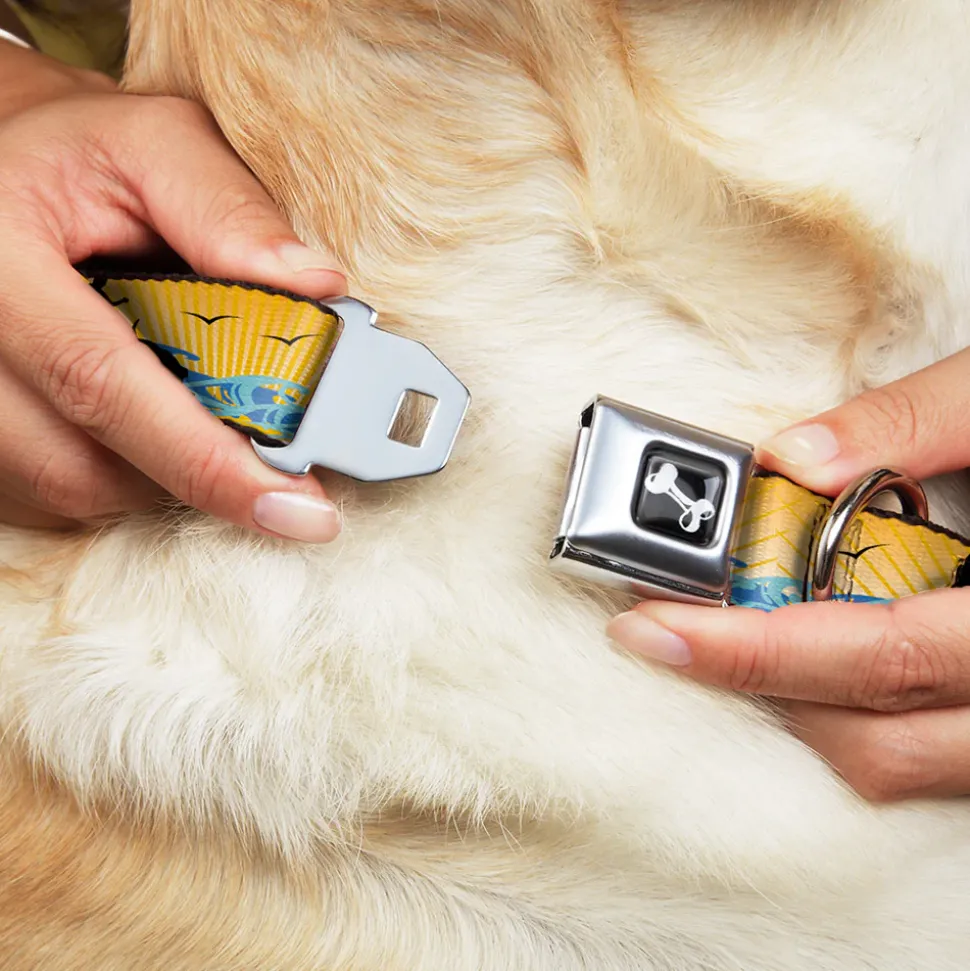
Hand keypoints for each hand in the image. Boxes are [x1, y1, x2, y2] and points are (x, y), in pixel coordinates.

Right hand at [0, 44, 345, 540]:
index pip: (101, 382)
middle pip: (82, 465)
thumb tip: (317, 287)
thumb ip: (229, 209)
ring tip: (211, 425)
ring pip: (71, 490)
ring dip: (163, 478)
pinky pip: (51, 494)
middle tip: (284, 479)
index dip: (205, 460)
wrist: (5, 172)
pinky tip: (156, 429)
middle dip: (199, 480)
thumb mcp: (155, 145)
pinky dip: (123, 475)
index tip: (297, 509)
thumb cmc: (80, 155)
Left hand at [608, 348, 969, 801]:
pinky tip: (817, 658)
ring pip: (903, 765)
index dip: (756, 649)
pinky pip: (933, 758)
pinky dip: (860, 717)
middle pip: (879, 740)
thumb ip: (913, 423)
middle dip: (759, 686)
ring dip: (805, 710)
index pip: (880, 654)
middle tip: (670, 628)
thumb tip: (792, 457)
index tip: (653, 627)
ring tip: (735, 638)